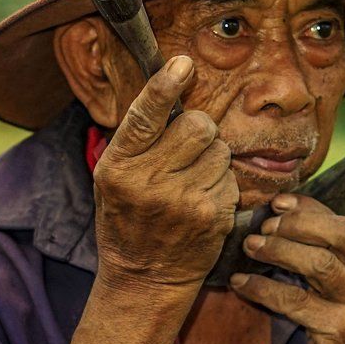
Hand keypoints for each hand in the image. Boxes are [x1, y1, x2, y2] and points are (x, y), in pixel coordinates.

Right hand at [94, 56, 238, 292]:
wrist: (144, 280)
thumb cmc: (128, 222)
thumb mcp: (113, 180)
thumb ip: (138, 142)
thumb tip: (172, 90)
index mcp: (118, 167)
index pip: (145, 116)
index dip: (165, 85)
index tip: (181, 63)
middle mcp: (149, 182)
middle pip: (197, 125)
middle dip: (199, 129)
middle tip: (188, 148)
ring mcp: (183, 201)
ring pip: (220, 150)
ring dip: (212, 159)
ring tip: (190, 183)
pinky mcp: (211, 216)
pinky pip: (230, 178)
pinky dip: (221, 185)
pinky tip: (202, 204)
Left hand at [230, 195, 344, 343]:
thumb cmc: (344, 338)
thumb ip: (328, 260)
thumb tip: (281, 222)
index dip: (309, 209)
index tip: (277, 202)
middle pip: (337, 235)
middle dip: (295, 225)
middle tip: (262, 227)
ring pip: (316, 264)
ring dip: (276, 251)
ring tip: (249, 247)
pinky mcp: (340, 332)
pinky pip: (293, 301)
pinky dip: (262, 288)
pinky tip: (241, 284)